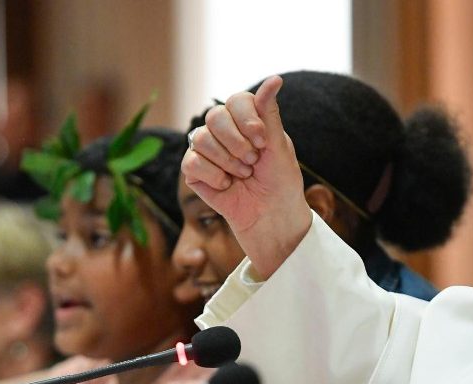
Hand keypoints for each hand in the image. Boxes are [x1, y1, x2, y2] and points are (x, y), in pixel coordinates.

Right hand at [181, 76, 312, 278]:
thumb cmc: (280, 181)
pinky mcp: (194, 171)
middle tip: (253, 161)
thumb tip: (275, 79)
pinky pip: (192, 162)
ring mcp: (206, 150)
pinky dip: (213, 176)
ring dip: (227, 161)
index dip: (247, 119)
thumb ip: (269, 112)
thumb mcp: (279, 145)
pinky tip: (227, 185)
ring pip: (200, 138)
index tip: (262, 141)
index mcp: (246, 120)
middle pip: (214, 116)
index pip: (236, 100)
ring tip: (243, 175)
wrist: (272, 216)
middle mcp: (224, 131)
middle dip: (237, 142)